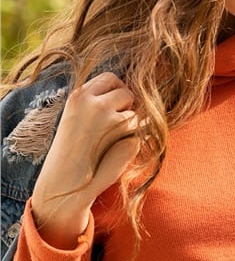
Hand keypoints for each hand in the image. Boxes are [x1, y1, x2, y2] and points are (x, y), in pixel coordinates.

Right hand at [31, 72, 138, 247]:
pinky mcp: (127, 136)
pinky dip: (136, 138)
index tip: (113, 106)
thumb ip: (95, 101)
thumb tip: (129, 90)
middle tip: (113, 127)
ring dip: (131, 125)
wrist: (66, 181)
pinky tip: (118, 150)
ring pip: (135, 112)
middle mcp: (95, 104)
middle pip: (126, 92)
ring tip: (111, 142)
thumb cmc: (72, 152)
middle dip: (126, 107)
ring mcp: (111, 119)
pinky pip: (143, 130)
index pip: (110, 79)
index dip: (115, 91)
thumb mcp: (76, 117)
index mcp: (79, 97)